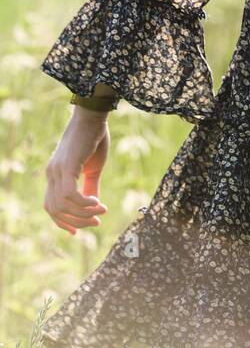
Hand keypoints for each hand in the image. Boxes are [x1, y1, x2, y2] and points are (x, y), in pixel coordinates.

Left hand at [44, 109, 109, 235]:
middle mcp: (51, 174)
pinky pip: (70, 195)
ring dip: (82, 214)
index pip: (51, 207)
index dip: (62, 222)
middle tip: (96, 222)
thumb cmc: (94, 138)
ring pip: (62, 205)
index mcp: (55, 174)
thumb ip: (91, 187)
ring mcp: (56, 170)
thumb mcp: (93, 167)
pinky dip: (83, 203)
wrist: (93, 116)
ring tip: (100, 211)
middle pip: (55, 210)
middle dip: (75, 221)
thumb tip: (94, 206)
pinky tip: (97, 202)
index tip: (78, 232)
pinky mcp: (66, 166)